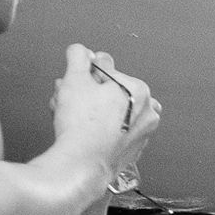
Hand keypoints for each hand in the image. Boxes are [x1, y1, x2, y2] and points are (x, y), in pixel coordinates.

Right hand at [52, 46, 159, 183]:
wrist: (84, 163)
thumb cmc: (82, 123)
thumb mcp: (75, 77)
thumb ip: (78, 57)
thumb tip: (81, 51)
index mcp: (139, 90)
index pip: (105, 67)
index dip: (84, 72)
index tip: (74, 79)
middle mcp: (147, 112)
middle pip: (108, 91)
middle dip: (83, 90)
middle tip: (67, 95)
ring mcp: (141, 133)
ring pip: (108, 110)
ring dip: (86, 107)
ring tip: (67, 111)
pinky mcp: (130, 149)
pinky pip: (111, 130)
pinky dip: (96, 126)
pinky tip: (79, 128)